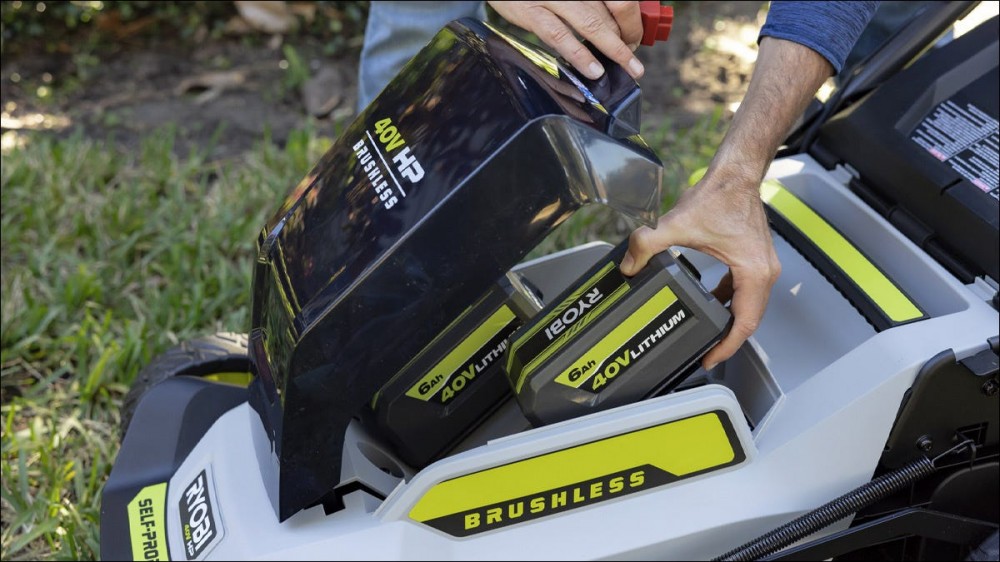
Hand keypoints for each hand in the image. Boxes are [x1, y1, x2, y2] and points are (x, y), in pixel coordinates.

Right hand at [487, 1, 644, 79]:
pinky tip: (592, 70)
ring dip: (613, 50)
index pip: (621, 0)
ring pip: (591, 25)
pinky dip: (579, 54)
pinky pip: (560, 35)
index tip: (635, 40)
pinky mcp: (532, 12)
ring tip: (627, 69)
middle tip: (633, 63)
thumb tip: (613, 29)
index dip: (632, 22)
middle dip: (625, 40)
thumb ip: (589, 4)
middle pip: (611, 12)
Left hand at [620, 165, 780, 369]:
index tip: (710, 358)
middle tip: (706, 353)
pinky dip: (730, 301)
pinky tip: (713, 300)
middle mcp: (764, 273)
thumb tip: (629, 265)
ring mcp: (762, 266)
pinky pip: (744, 291)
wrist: (736, 174)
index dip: (727, 347)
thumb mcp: (677, 225)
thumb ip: (647, 245)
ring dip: (730, 320)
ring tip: (708, 332)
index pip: (744, 323)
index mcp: (753, 272)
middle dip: (727, 339)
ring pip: (749, 306)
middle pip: (749, 320)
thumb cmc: (721, 195)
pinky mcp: (754, 259)